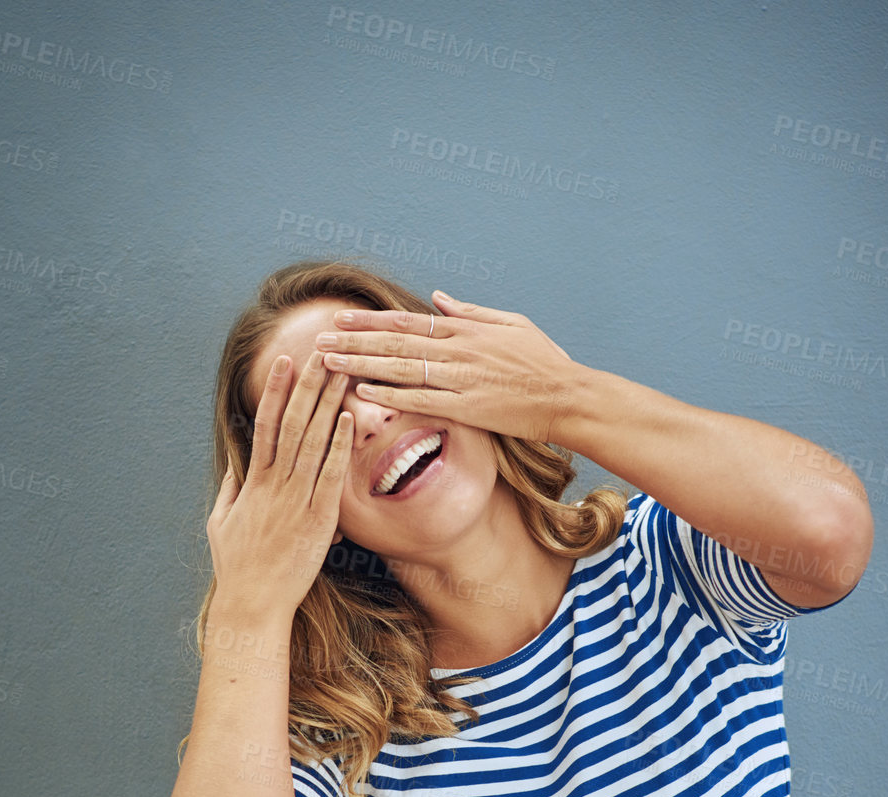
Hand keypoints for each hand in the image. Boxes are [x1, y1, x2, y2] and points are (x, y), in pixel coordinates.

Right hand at [205, 355, 352, 621]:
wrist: (252, 604)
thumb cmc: (237, 568)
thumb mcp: (222, 523)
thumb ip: (232, 491)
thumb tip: (236, 468)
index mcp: (253, 482)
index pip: (266, 424)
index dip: (276, 390)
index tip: (285, 360)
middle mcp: (274, 484)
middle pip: (293, 422)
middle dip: (309, 384)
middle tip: (325, 349)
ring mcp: (295, 501)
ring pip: (312, 441)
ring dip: (328, 402)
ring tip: (342, 370)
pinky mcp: (316, 521)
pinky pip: (329, 476)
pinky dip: (338, 447)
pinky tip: (347, 420)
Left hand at [317, 289, 578, 443]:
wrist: (569, 396)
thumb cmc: (545, 362)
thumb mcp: (510, 324)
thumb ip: (470, 312)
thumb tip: (437, 298)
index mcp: (465, 329)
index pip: (406, 321)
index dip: (370, 321)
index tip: (340, 319)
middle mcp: (458, 350)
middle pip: (394, 341)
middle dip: (353, 340)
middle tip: (318, 339)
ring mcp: (461, 378)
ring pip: (400, 368)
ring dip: (361, 365)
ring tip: (327, 363)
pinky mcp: (469, 407)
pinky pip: (421, 400)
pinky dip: (391, 396)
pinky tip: (362, 394)